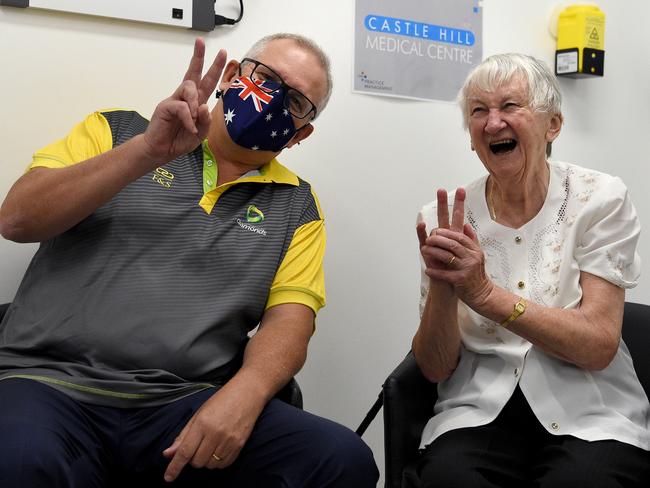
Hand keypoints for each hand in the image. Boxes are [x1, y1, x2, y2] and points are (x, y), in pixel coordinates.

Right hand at [142, 38, 226, 163]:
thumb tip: (204, 106)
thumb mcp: (201, 133)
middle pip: (193, 73)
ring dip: (195, 102)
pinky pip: (181, 107)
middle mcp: (186, 98)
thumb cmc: (180, 140)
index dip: (215, 67)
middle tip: (201, 41)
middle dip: (198, 56)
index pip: (206, 81)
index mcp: (197, 102)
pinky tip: (190, 128)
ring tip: (195, 119)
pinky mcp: (165, 106)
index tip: (223, 53)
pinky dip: (188, 119)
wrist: (162, 150)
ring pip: (189, 88)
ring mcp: (175, 100)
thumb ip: (206, 121)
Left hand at [162, 384, 263, 481]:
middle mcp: (215, 434)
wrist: (247, 394)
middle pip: (197, 462)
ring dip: (206, 460)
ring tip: (211, 445)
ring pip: (210, 465)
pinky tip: (219, 448)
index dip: (174, 467)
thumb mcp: (198, 415)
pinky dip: (218, 461)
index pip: (185, 452)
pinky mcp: (240, 445)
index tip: (168, 478)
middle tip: (198, 445)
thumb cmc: (220, 402)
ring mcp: (229, 440)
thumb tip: (168, 454)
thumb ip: (183, 436)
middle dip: (193, 458)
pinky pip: (224, 464)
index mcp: (202, 424)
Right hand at [417, 188, 465, 273]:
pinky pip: (422, 239)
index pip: (457, 216)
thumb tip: (468, 225)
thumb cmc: (455, 270)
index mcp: (454, 236)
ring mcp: (434, 243)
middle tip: (441, 189)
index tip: (461, 190)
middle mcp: (443, 237)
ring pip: (435, 228)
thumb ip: (467, 239)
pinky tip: (421, 224)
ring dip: (437, 227)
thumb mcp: (465, 252)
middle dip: (443, 203)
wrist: (447, 286)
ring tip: (436, 227)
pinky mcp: (426, 251)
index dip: (459, 204)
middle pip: (443, 216)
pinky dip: (421, 232)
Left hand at [423, 225, 493, 309]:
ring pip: (447, 257)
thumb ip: (471, 239)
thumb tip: (466, 224)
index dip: (447, 232)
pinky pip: (444, 274)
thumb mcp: (478, 255)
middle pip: (453, 245)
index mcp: (475, 251)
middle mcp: (472, 258)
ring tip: (424, 250)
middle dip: (438, 240)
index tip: (436, 230)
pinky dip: (435, 272)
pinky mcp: (460, 280)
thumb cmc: (476, 274)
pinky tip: (427, 270)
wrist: (482, 293)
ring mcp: (466, 269)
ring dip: (434, 252)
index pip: (460, 237)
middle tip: (428, 239)